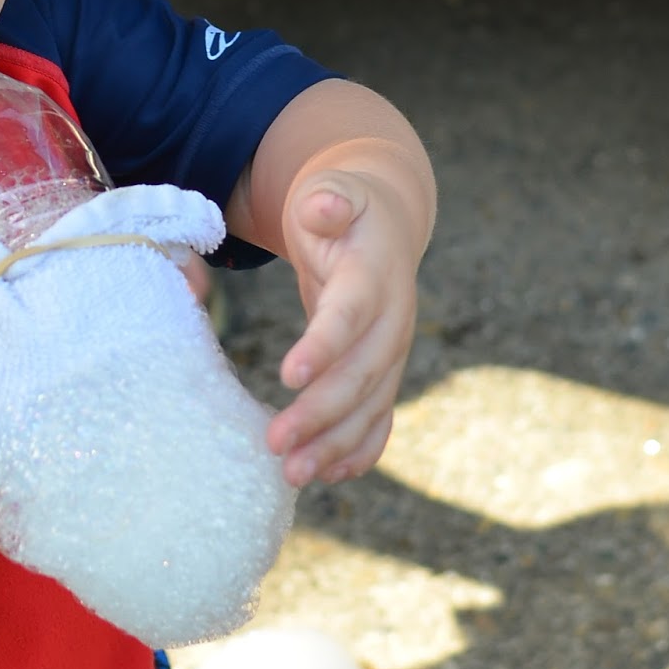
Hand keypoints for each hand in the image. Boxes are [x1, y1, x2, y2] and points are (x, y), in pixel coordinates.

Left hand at [266, 166, 420, 486]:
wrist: (382, 225)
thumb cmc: (340, 211)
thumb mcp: (332, 193)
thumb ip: (327, 200)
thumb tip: (322, 205)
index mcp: (373, 275)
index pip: (350, 314)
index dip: (323, 345)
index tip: (288, 375)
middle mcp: (392, 321)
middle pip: (360, 374)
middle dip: (320, 413)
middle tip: (276, 444)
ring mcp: (392, 353)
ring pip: (370, 407)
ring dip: (334, 444)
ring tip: (293, 474)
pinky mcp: (385, 374)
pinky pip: (380, 419)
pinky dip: (360, 450)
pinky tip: (331, 475)